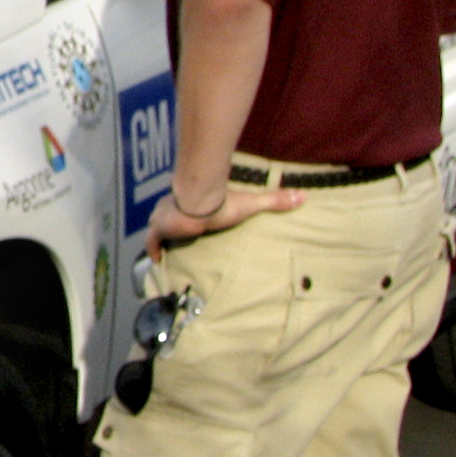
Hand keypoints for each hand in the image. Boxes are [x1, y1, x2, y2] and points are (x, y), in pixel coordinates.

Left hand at [146, 184, 303, 260]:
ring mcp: (163, 216)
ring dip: (161, 234)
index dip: (187, 211)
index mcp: (192, 199)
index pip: (187, 203)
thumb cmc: (222, 202)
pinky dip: (154, 248)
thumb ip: (274, 200)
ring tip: (166, 246)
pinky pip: (152, 240)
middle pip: (168, 213)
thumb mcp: (251, 203)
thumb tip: (303, 196)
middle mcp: (174, 205)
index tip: (189, 219)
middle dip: (171, 221)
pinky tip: (157, 260)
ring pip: (157, 223)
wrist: (200, 201)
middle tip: (177, 232)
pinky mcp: (160, 228)